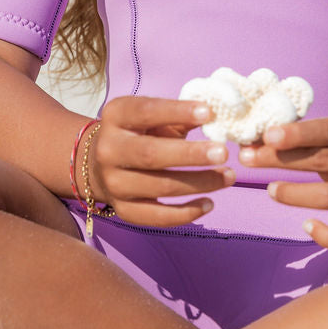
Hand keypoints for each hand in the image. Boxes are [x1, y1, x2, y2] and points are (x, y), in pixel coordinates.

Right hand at [85, 96, 234, 227]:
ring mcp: (114, 183)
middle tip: (223, 152)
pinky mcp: (123, 210)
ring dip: (199, 183)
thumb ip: (180, 115)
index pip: (146, 111)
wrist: (98, 163)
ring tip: (229, 176)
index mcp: (116, 116)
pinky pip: (157, 217)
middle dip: (190, 154)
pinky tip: (210, 203)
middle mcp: (109, 149)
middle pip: (150, 154)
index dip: (177, 111)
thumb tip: (218, 117)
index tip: (209, 113)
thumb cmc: (139, 132)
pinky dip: (186, 213)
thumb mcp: (152, 116)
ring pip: (159, 187)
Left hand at [238, 116, 327, 251]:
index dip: (299, 132)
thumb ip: (310, 139)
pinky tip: (306, 226)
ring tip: (270, 190)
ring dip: (296, 194)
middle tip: (248, 159)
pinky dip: (325, 236)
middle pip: (326, 160)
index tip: (267, 135)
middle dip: (283, 159)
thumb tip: (256, 141)